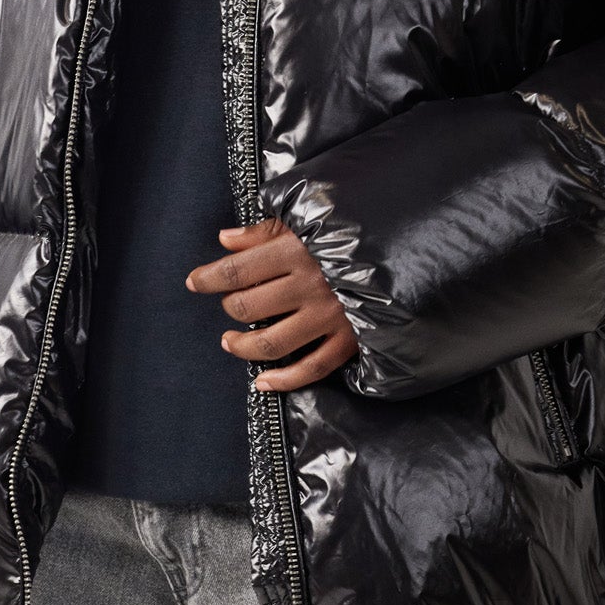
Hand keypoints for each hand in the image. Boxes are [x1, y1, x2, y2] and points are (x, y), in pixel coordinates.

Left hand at [185, 217, 359, 392]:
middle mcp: (309, 285)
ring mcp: (330, 316)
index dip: (209, 278)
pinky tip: (263, 382)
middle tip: (228, 305)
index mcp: (295, 250)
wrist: (409, 246)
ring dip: (243, 347)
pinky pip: (310, 369)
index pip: (237, 270)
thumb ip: (263, 231)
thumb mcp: (305, 222)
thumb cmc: (351, 230)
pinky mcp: (349, 340)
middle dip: (229, 307)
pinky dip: (283, 381)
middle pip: (249, 306)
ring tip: (230, 342)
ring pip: (271, 343)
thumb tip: (224, 240)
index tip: (194, 282)